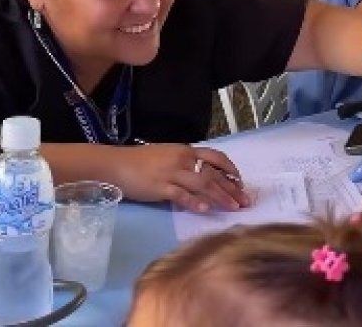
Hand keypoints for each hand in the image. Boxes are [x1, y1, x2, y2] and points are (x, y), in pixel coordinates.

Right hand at [115, 144, 250, 212]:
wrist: (115, 164)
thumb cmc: (140, 161)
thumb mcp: (168, 156)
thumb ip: (186, 164)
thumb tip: (205, 176)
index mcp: (186, 150)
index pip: (216, 157)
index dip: (231, 169)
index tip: (241, 182)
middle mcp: (183, 160)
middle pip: (213, 174)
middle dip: (232, 188)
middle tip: (246, 201)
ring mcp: (172, 173)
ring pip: (203, 184)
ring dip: (221, 197)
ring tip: (234, 208)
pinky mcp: (160, 187)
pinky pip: (182, 195)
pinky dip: (195, 202)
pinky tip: (206, 210)